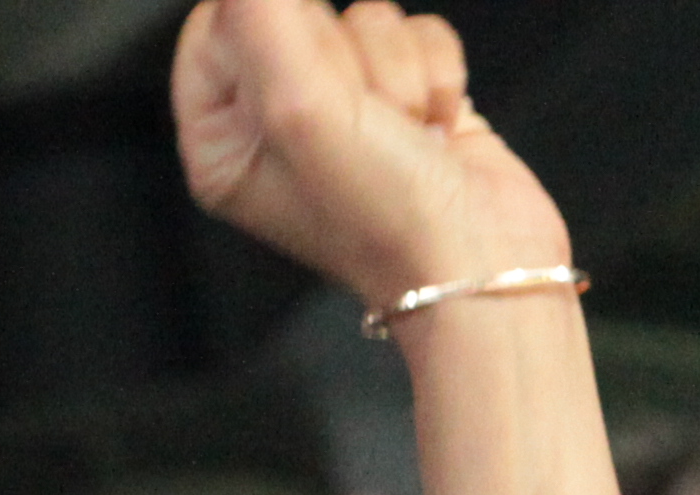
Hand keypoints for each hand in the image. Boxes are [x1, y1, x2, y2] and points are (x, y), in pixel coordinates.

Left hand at [170, 0, 566, 311]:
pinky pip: (418, 32)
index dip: (267, 21)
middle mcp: (275, 125)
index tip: (308, 61)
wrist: (484, 265)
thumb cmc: (385, 219)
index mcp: (223, 140)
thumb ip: (265, 17)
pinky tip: (435, 129)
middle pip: (296, 14)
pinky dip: (436, 74)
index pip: (215, 25)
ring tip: (404, 133)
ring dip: (397, 70)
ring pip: (366, 19)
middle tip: (362, 117)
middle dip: (345, 55)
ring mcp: (345, 111)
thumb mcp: (302, 107)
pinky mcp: (407, 98)